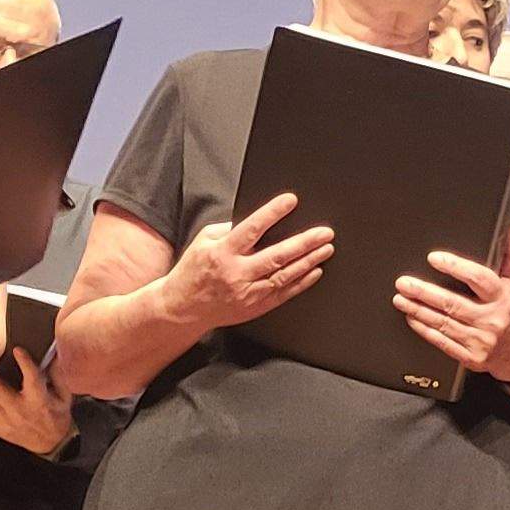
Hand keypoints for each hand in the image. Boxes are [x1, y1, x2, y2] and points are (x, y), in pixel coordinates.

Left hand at [0, 348, 76, 455]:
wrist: (51, 443)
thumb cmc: (56, 415)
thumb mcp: (64, 395)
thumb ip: (57, 374)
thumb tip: (52, 354)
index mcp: (39, 401)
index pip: (32, 379)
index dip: (25, 364)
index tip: (17, 350)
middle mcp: (20, 412)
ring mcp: (5, 421)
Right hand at [157, 191, 332, 328]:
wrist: (183, 308)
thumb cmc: (194, 271)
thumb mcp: (203, 242)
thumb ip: (228, 230)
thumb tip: (256, 222)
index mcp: (223, 253)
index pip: (251, 229)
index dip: (272, 213)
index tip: (291, 201)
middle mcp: (237, 273)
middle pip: (276, 255)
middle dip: (304, 243)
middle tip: (324, 232)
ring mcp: (248, 293)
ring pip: (284, 276)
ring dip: (308, 261)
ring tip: (326, 248)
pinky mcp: (255, 307)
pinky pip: (283, 294)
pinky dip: (301, 282)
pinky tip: (315, 271)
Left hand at [397, 225, 509, 380]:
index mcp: (503, 297)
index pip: (479, 278)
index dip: (456, 267)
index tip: (435, 258)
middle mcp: (491, 319)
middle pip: (453, 303)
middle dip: (425, 292)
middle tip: (404, 283)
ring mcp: (480, 340)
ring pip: (443, 323)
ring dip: (419, 310)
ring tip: (401, 299)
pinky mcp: (470, 357)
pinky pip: (443, 342)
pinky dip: (425, 330)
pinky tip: (412, 318)